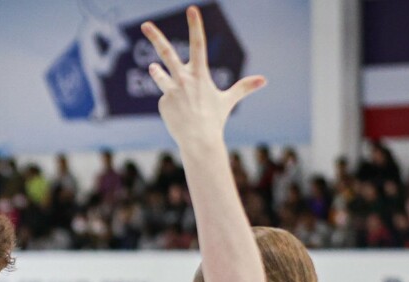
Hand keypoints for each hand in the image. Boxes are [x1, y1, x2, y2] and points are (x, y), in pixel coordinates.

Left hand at [142, 6, 265, 149]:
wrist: (199, 141)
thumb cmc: (215, 120)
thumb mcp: (228, 101)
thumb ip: (243, 87)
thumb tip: (264, 80)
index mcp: (200, 75)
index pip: (198, 44)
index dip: (195, 26)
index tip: (191, 9)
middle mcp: (183, 79)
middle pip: (167, 53)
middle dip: (155, 37)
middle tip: (145, 24)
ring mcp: (171, 91)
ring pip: (160, 75)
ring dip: (156, 70)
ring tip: (152, 67)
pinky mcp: (163, 103)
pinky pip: (166, 99)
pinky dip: (172, 105)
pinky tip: (179, 115)